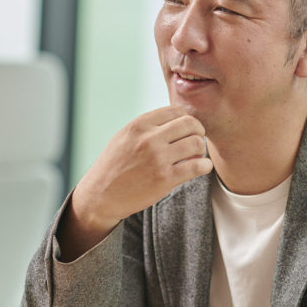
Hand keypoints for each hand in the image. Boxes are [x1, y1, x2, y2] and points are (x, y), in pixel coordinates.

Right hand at [60, 107, 211, 259]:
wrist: (101, 195)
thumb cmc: (114, 165)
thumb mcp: (125, 136)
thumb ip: (148, 126)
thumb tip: (176, 117)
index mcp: (139, 125)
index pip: (175, 111)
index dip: (186, 119)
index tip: (188, 129)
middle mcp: (149, 139)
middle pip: (190, 124)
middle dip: (198, 131)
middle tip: (197, 140)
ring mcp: (157, 159)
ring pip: (196, 144)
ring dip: (201, 149)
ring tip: (197, 156)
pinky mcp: (165, 179)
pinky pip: (197, 167)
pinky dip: (205, 165)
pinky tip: (202, 167)